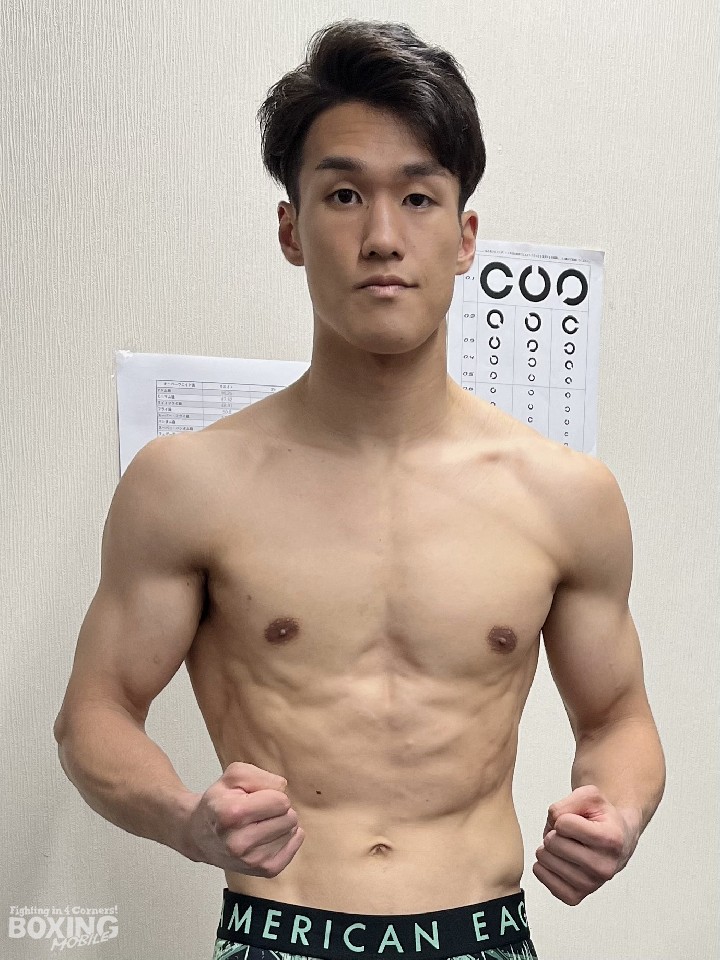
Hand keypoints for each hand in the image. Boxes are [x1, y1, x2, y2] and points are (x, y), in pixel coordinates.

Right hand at [186, 762, 304, 876]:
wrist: (200, 835)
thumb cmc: (219, 802)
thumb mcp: (234, 775)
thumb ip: (261, 776)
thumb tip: (283, 791)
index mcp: (231, 814)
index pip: (281, 801)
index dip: (273, 794)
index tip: (257, 798)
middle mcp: (240, 843)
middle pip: (290, 817)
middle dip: (278, 809)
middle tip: (258, 811)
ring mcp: (252, 861)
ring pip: (293, 832)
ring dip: (280, 824)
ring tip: (259, 823)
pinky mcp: (263, 871)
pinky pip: (293, 849)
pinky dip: (285, 839)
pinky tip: (268, 835)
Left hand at [533, 785, 638, 905]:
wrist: (617, 840)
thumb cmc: (602, 818)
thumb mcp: (589, 796)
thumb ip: (567, 803)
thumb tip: (553, 825)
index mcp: (611, 839)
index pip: (563, 823)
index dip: (563, 817)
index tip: (577, 821)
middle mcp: (604, 867)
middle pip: (553, 843)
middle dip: (553, 832)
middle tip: (568, 835)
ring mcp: (591, 885)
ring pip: (545, 860)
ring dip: (548, 848)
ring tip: (565, 846)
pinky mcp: (576, 896)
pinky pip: (544, 879)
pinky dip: (543, 867)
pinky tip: (556, 860)